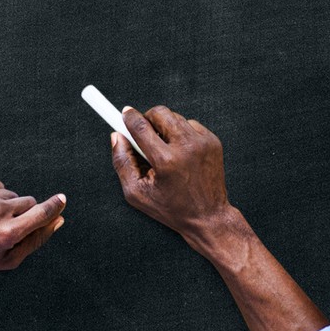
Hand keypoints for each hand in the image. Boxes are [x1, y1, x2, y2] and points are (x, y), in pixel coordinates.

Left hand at [0, 179, 65, 276]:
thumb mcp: (8, 258)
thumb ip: (36, 239)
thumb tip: (59, 220)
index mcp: (8, 233)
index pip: (41, 213)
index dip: (55, 206)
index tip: (62, 199)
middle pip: (29, 202)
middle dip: (24, 213)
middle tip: (6, 227)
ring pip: (13, 194)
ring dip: (7, 206)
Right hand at [109, 105, 237, 247]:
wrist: (209, 217)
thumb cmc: (171, 208)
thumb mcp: (137, 193)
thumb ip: (122, 162)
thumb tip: (116, 135)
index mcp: (166, 161)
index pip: (141, 127)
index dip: (129, 117)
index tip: (124, 113)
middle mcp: (186, 147)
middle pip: (160, 113)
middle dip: (148, 118)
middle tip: (144, 132)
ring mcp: (203, 143)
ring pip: (175, 117)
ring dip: (165, 126)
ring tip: (164, 148)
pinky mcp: (213, 141)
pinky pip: (191, 125)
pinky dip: (182, 133)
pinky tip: (181, 152)